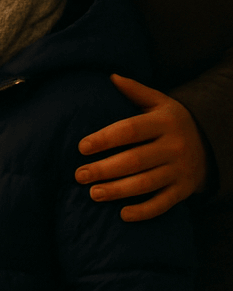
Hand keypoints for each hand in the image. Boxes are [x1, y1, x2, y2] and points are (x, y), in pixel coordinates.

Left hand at [75, 74, 207, 221]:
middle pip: (135, 160)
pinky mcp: (184, 190)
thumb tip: (111, 76)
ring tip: (93, 194)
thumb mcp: (159, 101)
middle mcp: (174, 147)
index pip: (130, 130)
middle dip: (105, 169)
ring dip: (118, 191)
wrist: (211, 142)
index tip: (81, 147)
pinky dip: (144, 211)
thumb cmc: (171, 120)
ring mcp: (180, 170)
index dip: (104, 139)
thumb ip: (135, 90)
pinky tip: (123, 214)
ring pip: (147, 184)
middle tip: (79, 175)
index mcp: (164, 122)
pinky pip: (164, 204)